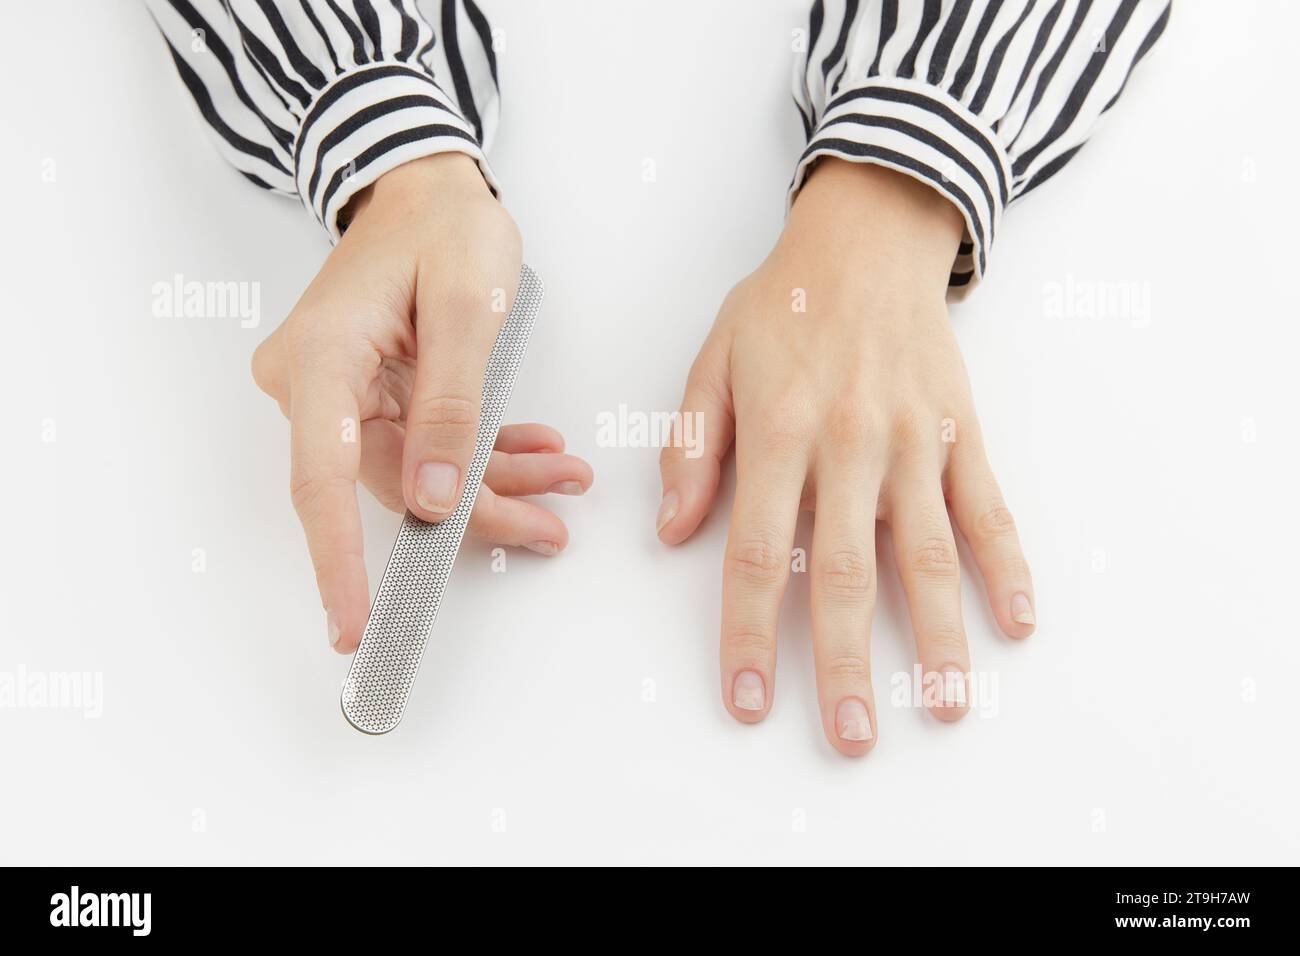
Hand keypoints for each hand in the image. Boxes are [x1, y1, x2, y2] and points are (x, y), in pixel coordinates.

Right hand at [252, 154, 591, 652]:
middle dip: (474, 513)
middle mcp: (316, 385)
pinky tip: (536, 451)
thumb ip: (452, 405)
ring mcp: (343, 394)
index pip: (322, 480)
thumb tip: (433, 498)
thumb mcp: (468, 306)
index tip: (355, 624)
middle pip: (388, 484)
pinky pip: (428, 446)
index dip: (340, 561)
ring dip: (494, 483)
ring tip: (564, 482)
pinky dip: (484, 454)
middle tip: (550, 529)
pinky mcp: (376, 397)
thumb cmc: (443, 225)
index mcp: (320, 359)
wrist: (426, 188)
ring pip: (418, 472)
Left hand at [657, 159, 1034, 755]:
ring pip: (929, 553)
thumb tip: (675, 532)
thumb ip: (693, 446)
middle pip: (846, 572)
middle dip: (846, 662)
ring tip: (946, 707)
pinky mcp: (961, 433)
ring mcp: (914, 442)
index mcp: (778, 433)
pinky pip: (989, 507)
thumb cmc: (783, 304)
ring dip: (940, 636)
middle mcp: (850, 446)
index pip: (756, 554)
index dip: (748, 634)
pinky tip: (1019, 621)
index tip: (748, 701)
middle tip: (852, 737)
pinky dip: (1009, 565)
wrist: (866, 239)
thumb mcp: (713, 360)